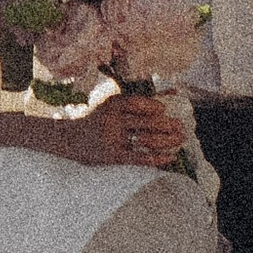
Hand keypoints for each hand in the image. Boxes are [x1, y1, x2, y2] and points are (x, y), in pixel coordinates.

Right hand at [64, 91, 184, 168]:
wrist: (70, 140)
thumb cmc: (98, 120)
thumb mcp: (113, 106)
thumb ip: (140, 101)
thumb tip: (172, 94)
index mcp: (112, 104)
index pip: (137, 103)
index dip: (153, 106)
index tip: (164, 110)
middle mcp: (112, 120)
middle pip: (145, 122)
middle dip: (168, 125)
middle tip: (182, 127)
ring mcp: (112, 139)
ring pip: (145, 139)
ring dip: (167, 140)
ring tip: (180, 140)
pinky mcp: (113, 156)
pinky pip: (140, 157)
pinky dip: (157, 157)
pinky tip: (170, 156)